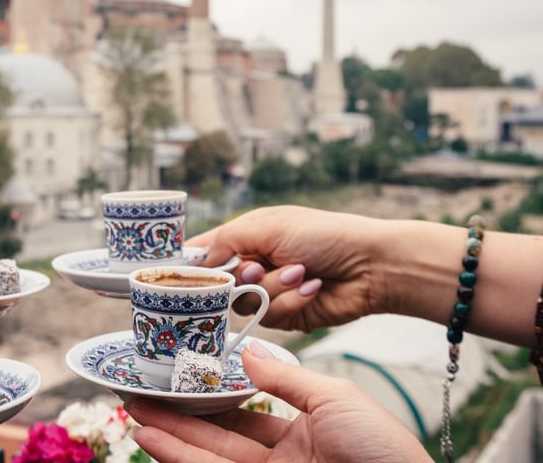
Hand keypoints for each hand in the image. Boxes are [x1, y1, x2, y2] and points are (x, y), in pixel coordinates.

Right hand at [127, 342, 429, 462]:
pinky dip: (179, 456)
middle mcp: (283, 455)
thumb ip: (284, 378)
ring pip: (207, 454)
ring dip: (169, 435)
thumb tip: (246, 350)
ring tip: (133, 413)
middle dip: (180, 414)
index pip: (248, 407)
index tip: (182, 374)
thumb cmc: (384, 449)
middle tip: (142, 392)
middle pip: (219, 432)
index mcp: (306, 428)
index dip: (214, 393)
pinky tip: (152, 440)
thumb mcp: (334, 398)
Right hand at [189, 206, 387, 330]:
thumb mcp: (269, 225)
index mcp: (247, 235)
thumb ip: (227, 240)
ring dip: (273, 287)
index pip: (205, 249)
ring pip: (244, 303)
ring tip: (300, 272)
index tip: (171, 273)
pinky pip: (269, 317)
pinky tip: (312, 287)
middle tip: (258, 267)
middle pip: (219, 283)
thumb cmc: (323, 235)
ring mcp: (268, 290)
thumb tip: (199, 261)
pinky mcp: (286, 314)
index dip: (188, 262)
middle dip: (242, 276)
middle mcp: (253, 263)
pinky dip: (290, 300)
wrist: (370, 266)